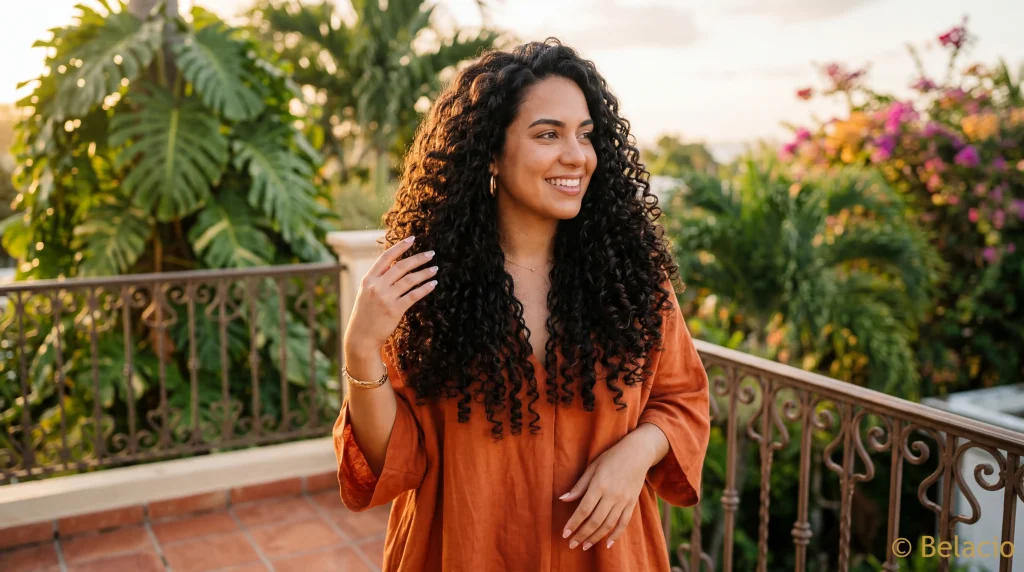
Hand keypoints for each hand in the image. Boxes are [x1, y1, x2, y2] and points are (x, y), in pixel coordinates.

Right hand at [344, 236, 437, 357]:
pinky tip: (433, 284)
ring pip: (410, 279)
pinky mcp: (395, 309)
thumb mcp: (366, 292)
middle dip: (418, 258)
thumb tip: (396, 266)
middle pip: (401, 266)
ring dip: (425, 272)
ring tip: (435, 269)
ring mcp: (386, 297)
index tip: (412, 239)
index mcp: (368, 279)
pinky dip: (425, 288)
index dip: (400, 247)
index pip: (386, 257)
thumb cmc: (365, 314)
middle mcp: (377, 286)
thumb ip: (378, 279)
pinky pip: (414, 295)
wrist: (361, 337)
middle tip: (431, 254)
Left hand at [559, 431, 661, 550]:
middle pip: (595, 521)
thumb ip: (579, 486)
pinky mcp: (632, 503)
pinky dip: (616, 535)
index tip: (565, 533)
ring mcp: (624, 500)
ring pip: (608, 524)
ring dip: (596, 537)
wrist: (638, 452)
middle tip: (571, 544)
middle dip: (582, 535)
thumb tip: (563, 499)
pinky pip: (624, 523)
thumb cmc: (611, 457)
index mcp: (599, 485)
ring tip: (585, 546)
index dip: (574, 523)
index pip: (584, 509)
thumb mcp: (592, 467)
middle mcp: (612, 495)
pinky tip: (608, 544)